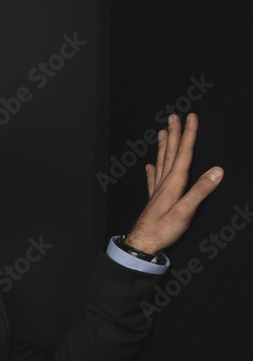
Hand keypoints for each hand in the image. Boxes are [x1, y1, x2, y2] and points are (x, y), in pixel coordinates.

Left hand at [124, 113, 222, 253]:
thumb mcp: (186, 211)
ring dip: (163, 146)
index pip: (184, 153)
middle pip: (170, 152)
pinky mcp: (154, 199)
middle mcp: (164, 183)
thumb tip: (217, 171)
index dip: (188, 134)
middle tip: (174, 116)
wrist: (142, 243)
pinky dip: (152, 170)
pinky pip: (153, 179)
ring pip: (161, 162)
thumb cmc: (163, 230)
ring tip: (162, 132)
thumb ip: (201, 190)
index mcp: (173, 183)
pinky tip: (149, 165)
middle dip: (174, 133)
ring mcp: (157, 190)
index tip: (191, 116)